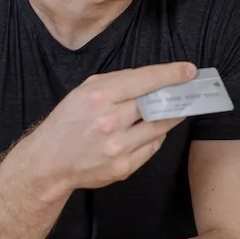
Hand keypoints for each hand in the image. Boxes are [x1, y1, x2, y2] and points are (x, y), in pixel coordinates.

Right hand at [26, 62, 198, 196]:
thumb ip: (116, 82)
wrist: (49, 162)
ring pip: (160, 127)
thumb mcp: (84, 91)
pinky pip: (152, 147)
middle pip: (157, 104)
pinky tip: (152, 130)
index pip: (144, 81)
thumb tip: (151, 78)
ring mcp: (118, 147)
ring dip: (172, 116)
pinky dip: (156, 136)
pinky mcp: (124, 167)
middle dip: (177, 96)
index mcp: (98, 97)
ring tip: (177, 108)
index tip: (189, 71)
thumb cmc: (69, 122)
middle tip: (190, 90)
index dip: (170, 74)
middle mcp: (109, 122)